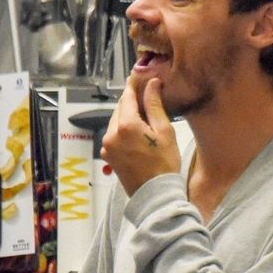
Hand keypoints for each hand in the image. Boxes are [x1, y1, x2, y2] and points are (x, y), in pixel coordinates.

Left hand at [101, 75, 179, 197]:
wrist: (155, 195)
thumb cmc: (165, 165)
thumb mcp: (164, 132)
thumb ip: (155, 106)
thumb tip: (152, 84)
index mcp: (126, 125)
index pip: (127, 97)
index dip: (133, 86)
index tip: (137, 77)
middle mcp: (111, 134)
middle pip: (120, 109)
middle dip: (131, 103)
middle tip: (145, 98)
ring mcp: (107, 146)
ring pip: (116, 122)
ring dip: (127, 117)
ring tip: (143, 120)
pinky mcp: (108, 155)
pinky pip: (114, 136)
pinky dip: (123, 131)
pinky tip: (136, 135)